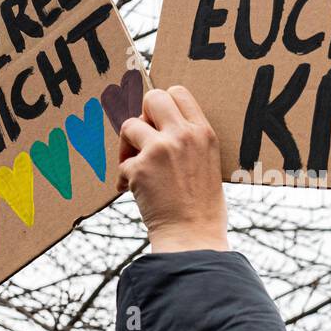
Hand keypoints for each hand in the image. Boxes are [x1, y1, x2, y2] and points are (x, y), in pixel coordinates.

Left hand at [117, 86, 228, 252]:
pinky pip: (122, 163)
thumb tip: (156, 126)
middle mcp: (183, 135)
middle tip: (143, 138)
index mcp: (203, 133)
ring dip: (127, 147)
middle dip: (143, 115)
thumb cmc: (202, 207)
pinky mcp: (140, 167)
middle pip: (153, 98)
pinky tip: (132, 191)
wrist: (192, 237)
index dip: (164, 105)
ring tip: (134, 166)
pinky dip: (124, 178)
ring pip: (129, 126)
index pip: (178, 93)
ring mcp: (160, 149)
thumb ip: (188, 140)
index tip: (159, 123)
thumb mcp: (208, 163)